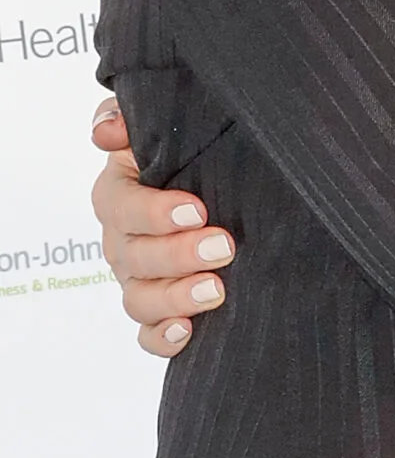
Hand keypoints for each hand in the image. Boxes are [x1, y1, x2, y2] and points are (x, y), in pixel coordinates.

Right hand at [91, 97, 234, 357]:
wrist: (222, 193)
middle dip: (178, 254)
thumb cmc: (191, 157)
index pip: (121, 206)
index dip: (154, 212)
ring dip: (175, 298)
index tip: (196, 209)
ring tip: (215, 290)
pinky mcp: (160, 311)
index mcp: (120, 194)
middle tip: (224, 246)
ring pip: (139, 299)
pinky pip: (149, 335)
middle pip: (134, 256)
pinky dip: (163, 338)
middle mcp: (123, 241)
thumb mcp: (168, 129)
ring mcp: (138, 279)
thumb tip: (107, 131)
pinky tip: (187, 332)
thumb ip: (130, 119)